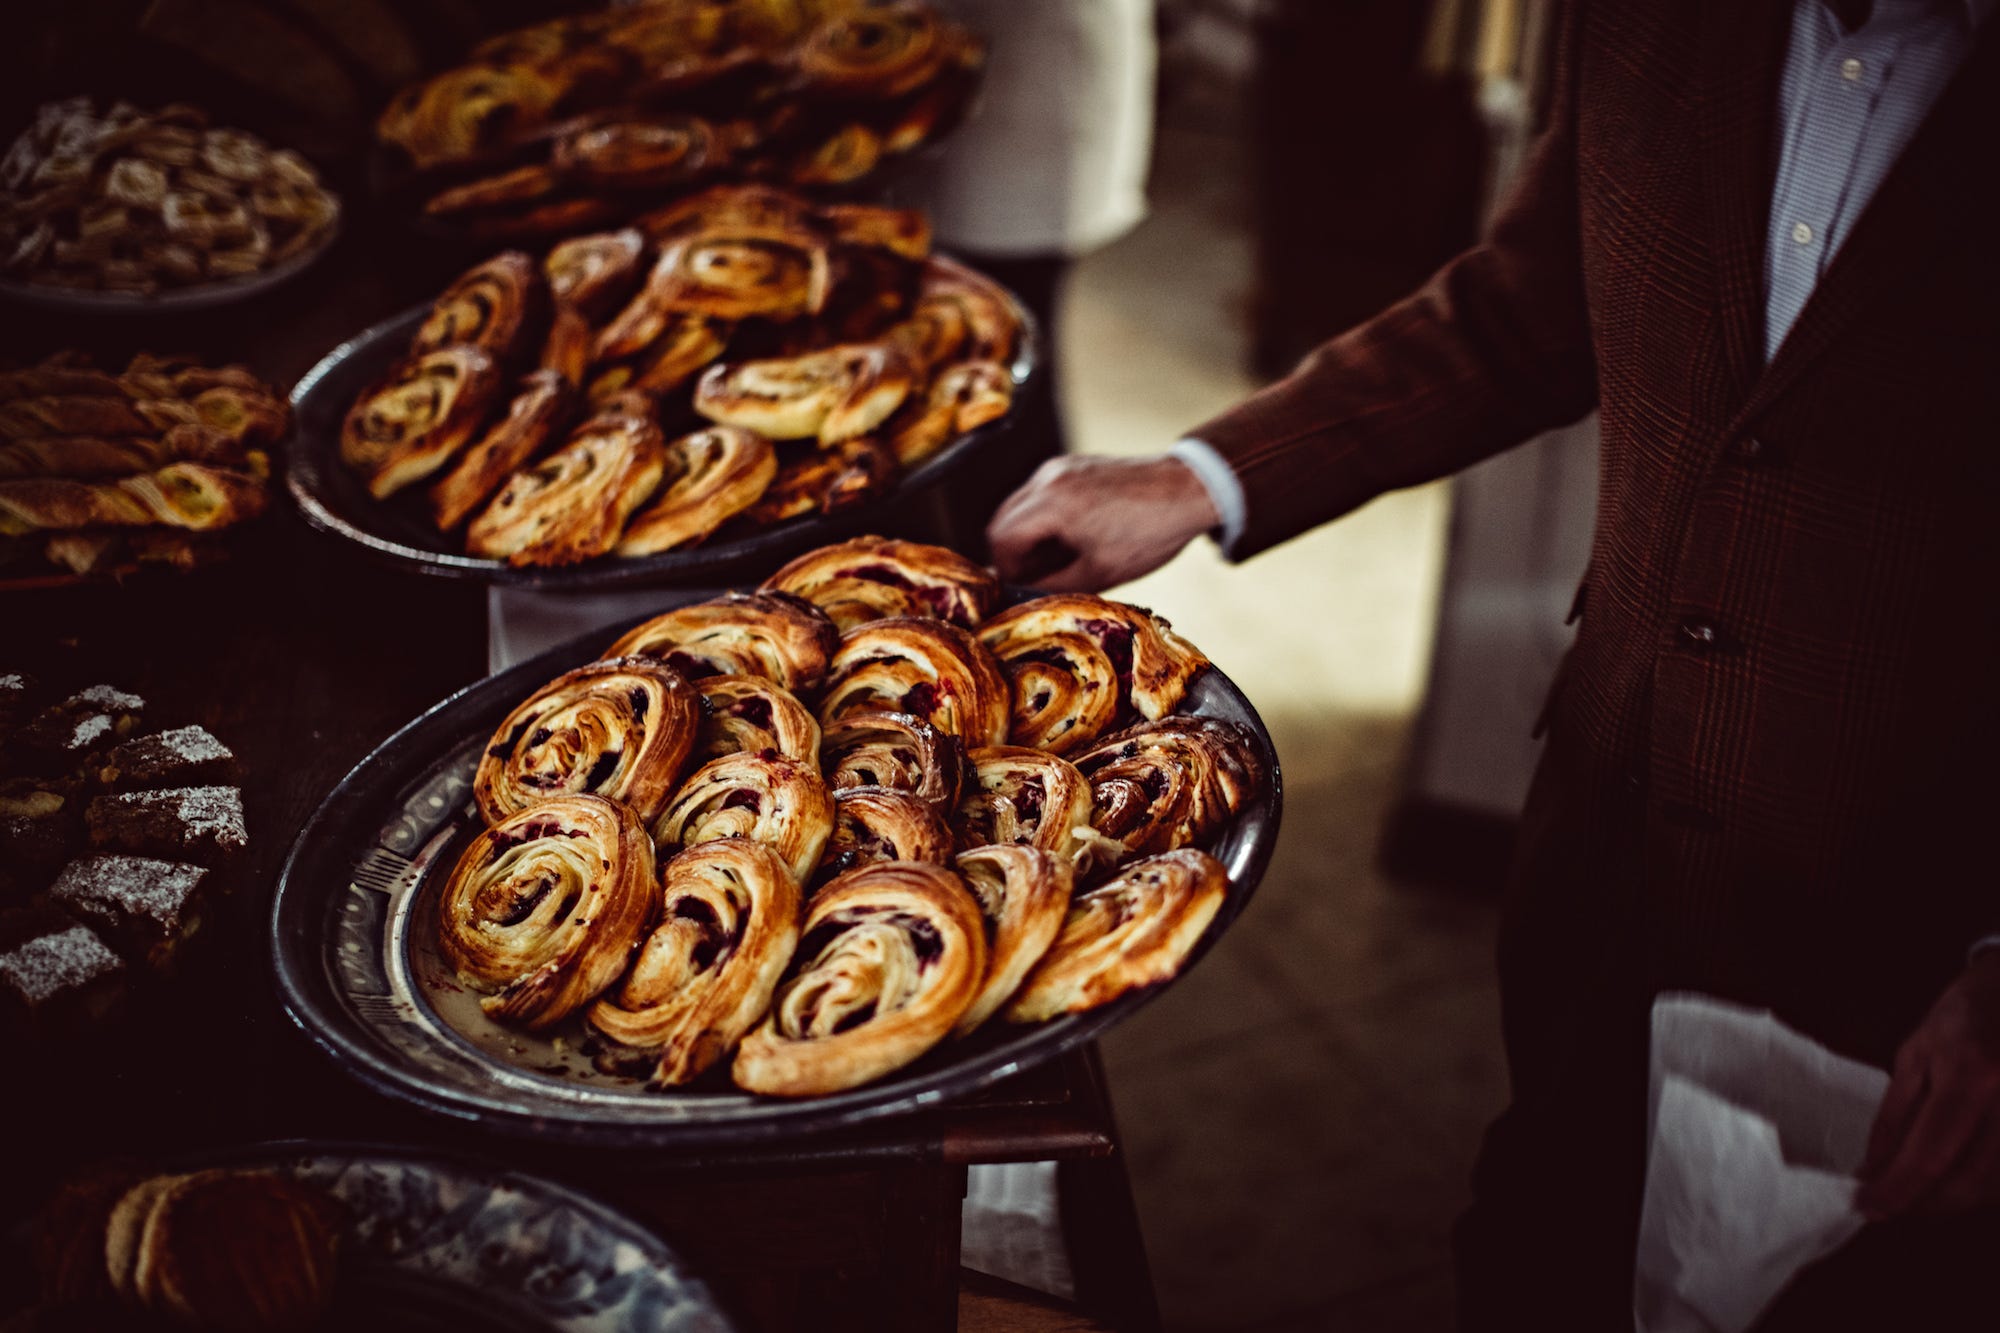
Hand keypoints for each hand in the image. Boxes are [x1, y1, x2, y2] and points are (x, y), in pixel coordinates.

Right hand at [986, 454, 1220, 590]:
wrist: (1191, 489)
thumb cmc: (1152, 531)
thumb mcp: (1101, 572)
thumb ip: (1054, 585)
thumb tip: (1024, 594)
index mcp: (1053, 504)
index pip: (1001, 539)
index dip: (1005, 569)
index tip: (1021, 586)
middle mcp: (1050, 478)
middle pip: (1003, 520)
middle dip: (1012, 552)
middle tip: (1033, 577)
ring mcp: (1061, 467)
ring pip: (1021, 506)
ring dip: (1028, 535)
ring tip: (1056, 560)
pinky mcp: (1075, 465)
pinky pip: (1042, 493)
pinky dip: (1045, 518)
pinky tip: (1071, 538)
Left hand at [1856, 950, 1999, 1216]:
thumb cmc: (1965, 1018)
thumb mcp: (1915, 1055)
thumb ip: (1895, 1118)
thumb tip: (1873, 1170)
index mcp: (1971, 1075)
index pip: (1930, 1153)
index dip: (1897, 1190)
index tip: (1867, 1207)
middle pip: (1968, 1182)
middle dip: (1924, 1204)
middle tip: (1890, 1203)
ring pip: (1995, 1188)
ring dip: (1953, 1201)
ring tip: (1919, 1189)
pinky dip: (1983, 1188)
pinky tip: (1957, 1178)